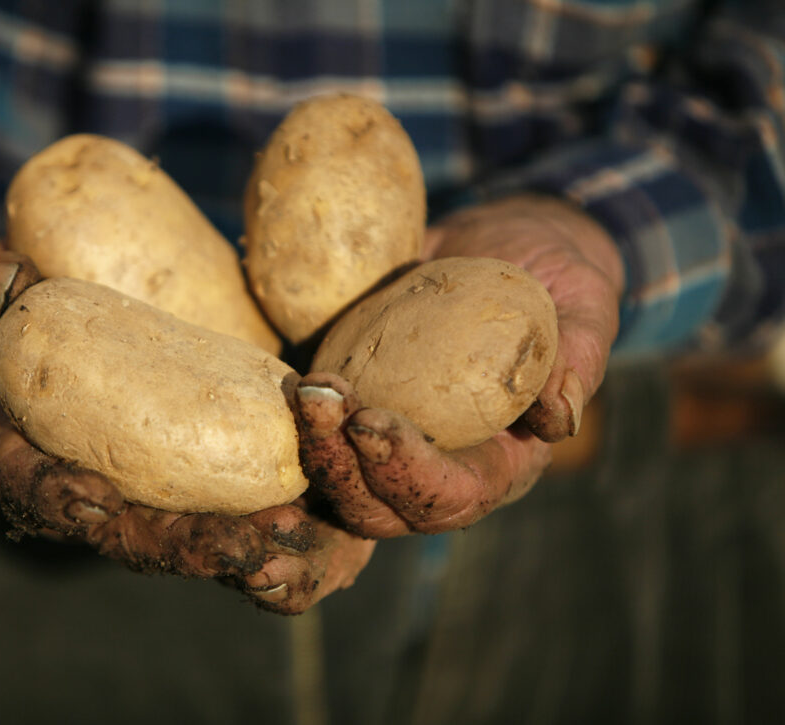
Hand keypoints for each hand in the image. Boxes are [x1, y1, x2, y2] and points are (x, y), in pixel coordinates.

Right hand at [0, 237, 372, 612]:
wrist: (64, 311)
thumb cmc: (13, 303)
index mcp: (29, 462)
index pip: (39, 495)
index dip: (63, 503)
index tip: (93, 499)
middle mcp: (99, 494)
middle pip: (142, 540)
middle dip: (191, 548)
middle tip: (246, 546)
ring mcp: (163, 489)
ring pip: (210, 542)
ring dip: (262, 551)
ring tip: (309, 539)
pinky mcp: (218, 470)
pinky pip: (259, 506)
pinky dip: (297, 513)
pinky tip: (345, 509)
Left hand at [296, 195, 623, 536]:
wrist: (504, 246)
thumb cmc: (556, 283)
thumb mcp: (583, 310)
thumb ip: (577, 361)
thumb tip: (561, 422)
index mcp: (493, 464)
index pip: (447, 497)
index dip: (405, 474)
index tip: (372, 422)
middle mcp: (430, 463)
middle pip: (372, 505)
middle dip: (337, 466)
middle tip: (315, 400)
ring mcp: (382, 433)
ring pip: (329, 475)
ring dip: (304, 445)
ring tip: (298, 387)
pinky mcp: (349, 395)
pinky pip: (307, 424)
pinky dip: (279, 415)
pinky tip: (261, 379)